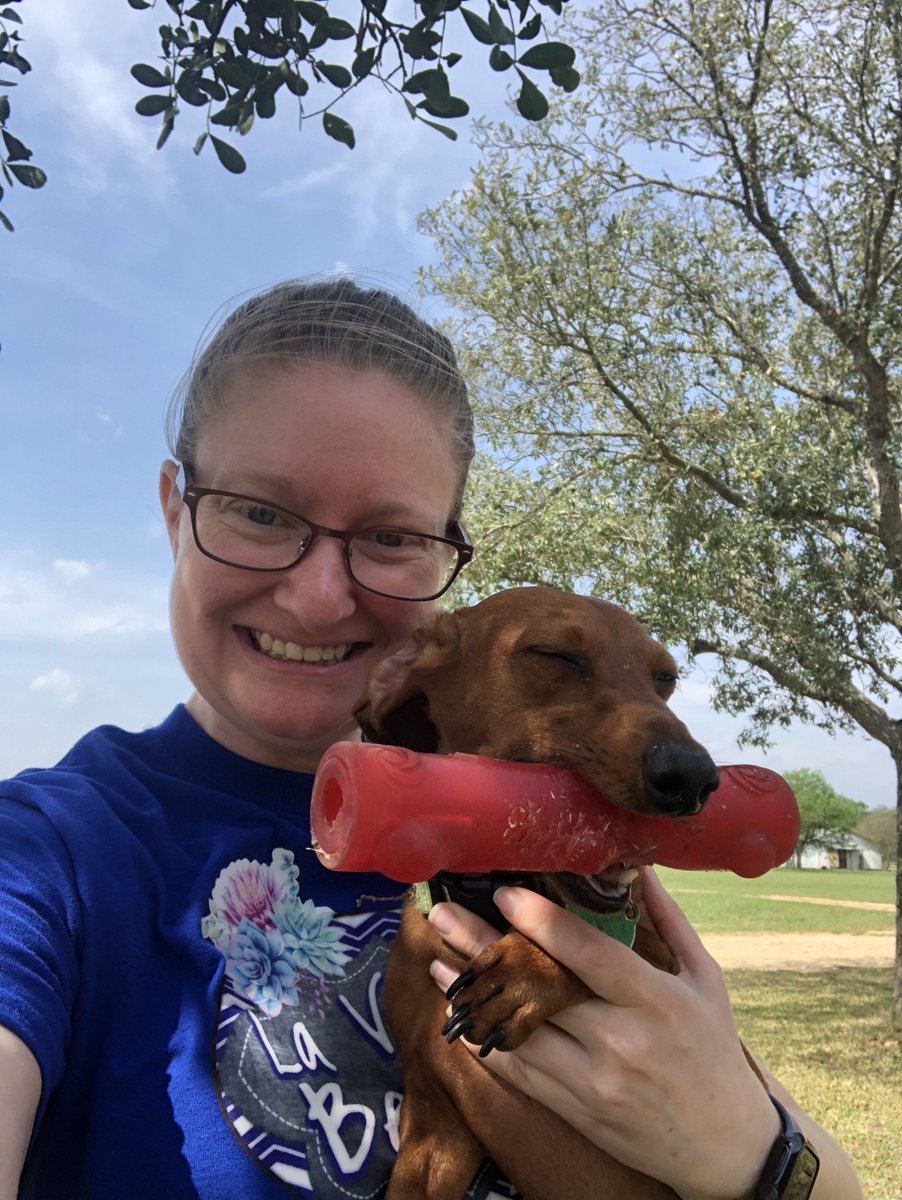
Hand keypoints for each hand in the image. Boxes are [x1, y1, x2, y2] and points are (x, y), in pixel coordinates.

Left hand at [428, 868, 779, 1199]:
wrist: (724, 1147)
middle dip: (484, 948)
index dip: (542, 922)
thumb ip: (668, 920)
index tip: (505, 893)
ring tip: (438, 960)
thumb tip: (637, 866)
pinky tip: (461, 1016)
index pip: (589, 955)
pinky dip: (484, 1042)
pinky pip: (518, 1073)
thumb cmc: (715, 1050)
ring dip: (471, 996)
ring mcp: (593, 1083)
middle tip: (444, 915)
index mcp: (656, 1002)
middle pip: (538, 989)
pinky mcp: (575, 1111)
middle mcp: (620, 1043)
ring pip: (516, 1032)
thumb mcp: (705, 978)